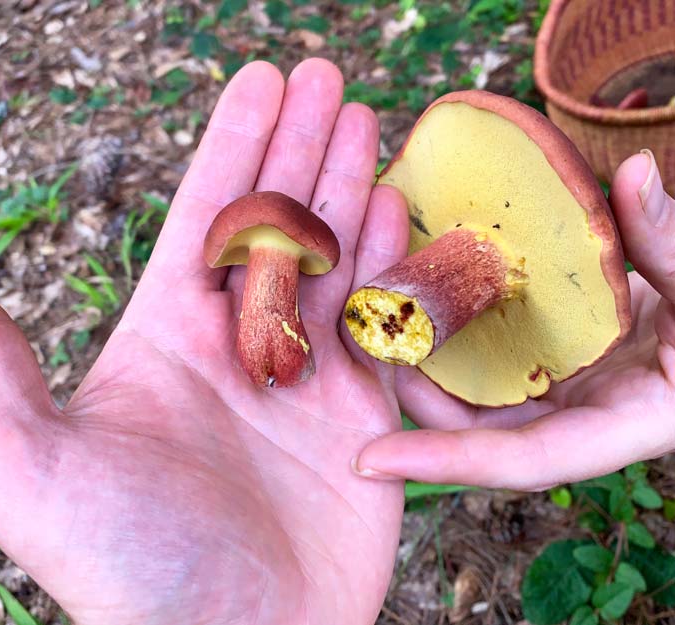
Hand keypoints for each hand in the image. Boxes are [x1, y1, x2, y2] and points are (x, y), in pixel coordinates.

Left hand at [0, 59, 409, 624]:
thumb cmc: (138, 572)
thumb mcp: (41, 473)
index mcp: (169, 338)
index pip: (207, 217)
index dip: (237, 145)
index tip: (265, 80)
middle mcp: (239, 346)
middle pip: (277, 222)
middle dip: (302, 145)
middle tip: (329, 78)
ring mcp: (305, 377)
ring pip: (332, 260)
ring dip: (349, 189)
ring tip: (368, 124)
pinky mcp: (360, 413)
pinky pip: (379, 322)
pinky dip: (389, 264)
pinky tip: (395, 213)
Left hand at [355, 149, 674, 489]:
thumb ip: (673, 240)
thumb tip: (635, 174)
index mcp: (621, 424)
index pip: (518, 461)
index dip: (443, 462)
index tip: (366, 461)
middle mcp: (582, 415)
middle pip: (480, 428)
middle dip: (414, 399)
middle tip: (358, 348)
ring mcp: (567, 386)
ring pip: (480, 391)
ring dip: (426, 361)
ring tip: (377, 316)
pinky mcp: (559, 356)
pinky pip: (495, 354)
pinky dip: (458, 332)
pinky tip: (426, 295)